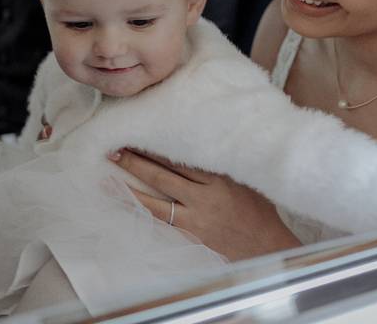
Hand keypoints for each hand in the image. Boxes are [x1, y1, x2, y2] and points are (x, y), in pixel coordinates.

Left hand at [110, 149, 300, 260]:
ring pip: (158, 195)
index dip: (159, 145)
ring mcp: (196, 215)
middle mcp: (206, 194)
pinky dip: (141, 207)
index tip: (142, 130)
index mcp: (220, 176)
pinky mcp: (191, 232)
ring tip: (111, 168)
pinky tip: (125, 198)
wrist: (265, 245)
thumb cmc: (259, 210)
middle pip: (165, 172)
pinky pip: (160, 217)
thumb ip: (223, 163)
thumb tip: (200, 141)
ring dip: (133, 180)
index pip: (183, 156)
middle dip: (139, 158)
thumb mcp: (245, 179)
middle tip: (116, 144)